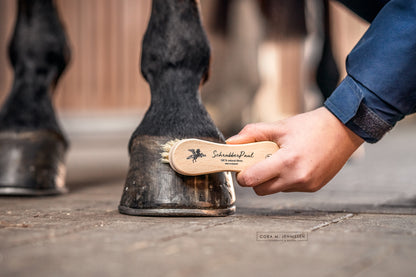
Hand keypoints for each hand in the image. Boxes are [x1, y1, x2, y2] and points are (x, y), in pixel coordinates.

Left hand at [226, 107, 363, 194]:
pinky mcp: (314, 188)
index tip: (242, 168)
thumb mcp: (278, 126)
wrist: (343, 129)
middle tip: (259, 163)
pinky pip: (290, 188)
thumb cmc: (311, 126)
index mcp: (286, 161)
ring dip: (272, 179)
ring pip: (276, 190)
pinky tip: (295, 164)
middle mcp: (297, 178)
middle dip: (255, 179)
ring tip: (280, 160)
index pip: (252, 180)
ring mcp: (307, 185)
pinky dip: (286, 179)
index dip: (242, 175)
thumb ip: (251, 134)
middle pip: (261, 190)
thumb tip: (231, 143)